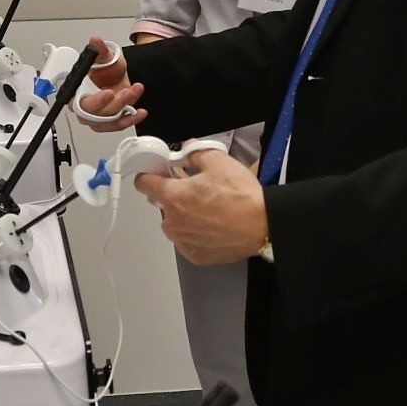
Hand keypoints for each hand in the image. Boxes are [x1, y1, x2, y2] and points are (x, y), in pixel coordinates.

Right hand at [74, 34, 146, 131]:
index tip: (108, 93)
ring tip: (134, 92)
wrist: (117, 74)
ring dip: (124, 109)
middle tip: (125, 92)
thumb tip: (95, 40)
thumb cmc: (106, 68)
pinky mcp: (112, 119)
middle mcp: (86, 106)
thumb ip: (99, 49)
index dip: (95, 101)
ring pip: (109, 120)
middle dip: (113, 105)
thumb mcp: (104, 56)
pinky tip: (140, 112)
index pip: (80, 103)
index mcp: (77, 92)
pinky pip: (120, 124)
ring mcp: (99, 115)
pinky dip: (131, 119)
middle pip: (95, 115)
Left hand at [135, 147, 267, 265]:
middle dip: (175, 195)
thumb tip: (188, 150)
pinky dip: (196, 233)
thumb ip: (195, 152)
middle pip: (162, 203)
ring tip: (210, 209)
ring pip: (175, 223)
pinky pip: (187, 240)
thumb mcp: (219, 161)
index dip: (150, 174)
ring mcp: (183, 241)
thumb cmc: (242, 198)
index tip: (159, 172)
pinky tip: (213, 225)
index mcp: (173, 196)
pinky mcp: (194, 255)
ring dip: (185, 215)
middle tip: (198, 190)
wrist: (263, 226)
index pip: (143, 183)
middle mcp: (172, 222)